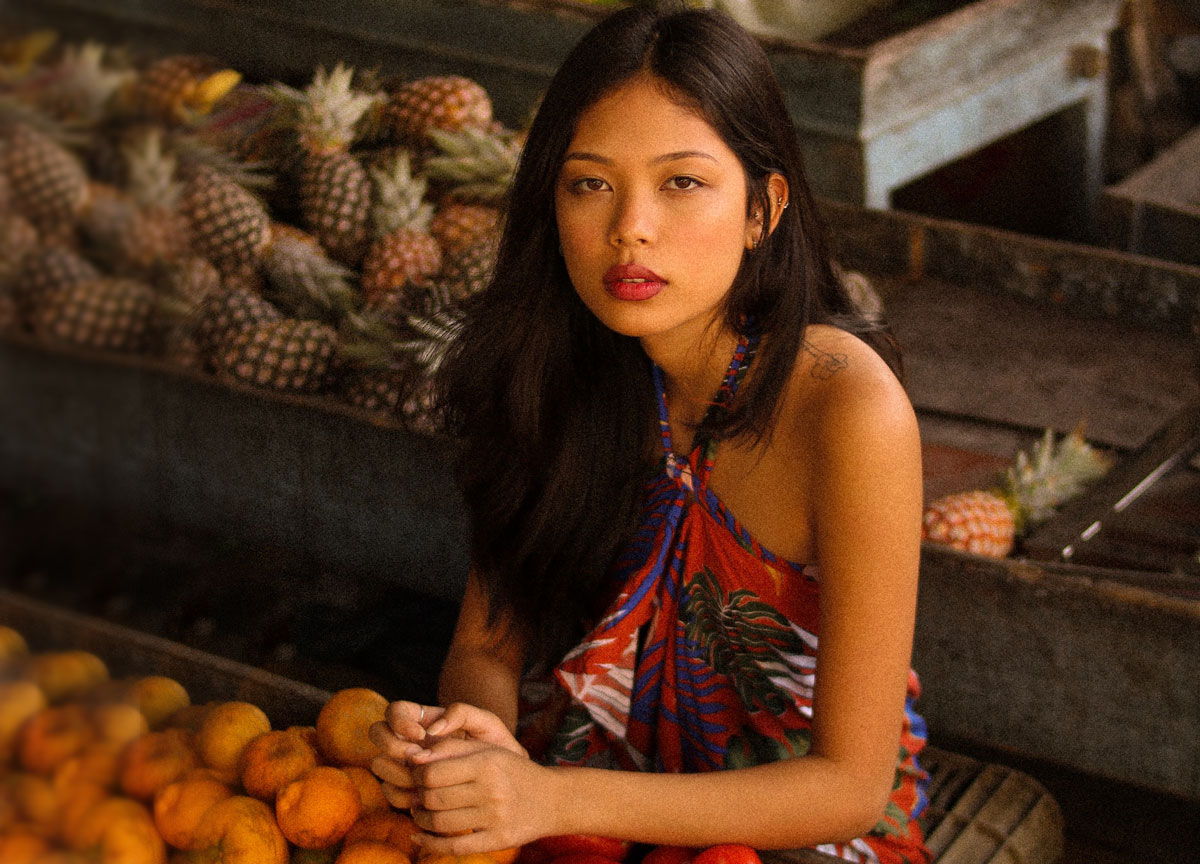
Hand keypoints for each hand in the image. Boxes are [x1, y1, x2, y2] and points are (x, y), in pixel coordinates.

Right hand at [370, 701, 527, 810]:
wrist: (506, 781)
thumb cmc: (495, 745)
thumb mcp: (486, 723)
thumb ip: (462, 713)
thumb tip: (432, 729)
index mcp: (425, 719)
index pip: (394, 710)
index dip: (398, 721)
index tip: (419, 735)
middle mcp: (410, 741)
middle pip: (377, 733)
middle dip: (391, 745)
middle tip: (416, 756)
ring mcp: (406, 765)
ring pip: (379, 764)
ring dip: (395, 771)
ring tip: (421, 780)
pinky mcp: (410, 790)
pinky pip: (390, 792)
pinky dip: (402, 795)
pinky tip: (424, 798)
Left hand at [408, 736, 558, 855]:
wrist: (552, 799)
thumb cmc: (513, 770)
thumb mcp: (488, 750)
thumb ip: (451, 749)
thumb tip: (413, 759)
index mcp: (487, 763)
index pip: (433, 773)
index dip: (417, 776)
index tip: (417, 777)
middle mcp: (491, 790)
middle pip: (433, 799)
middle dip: (417, 798)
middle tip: (416, 797)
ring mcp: (495, 818)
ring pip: (440, 823)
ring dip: (421, 820)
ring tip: (420, 814)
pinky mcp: (498, 840)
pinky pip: (454, 847)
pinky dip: (430, 844)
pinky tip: (420, 838)